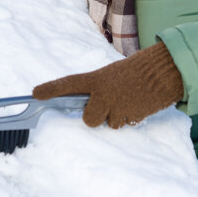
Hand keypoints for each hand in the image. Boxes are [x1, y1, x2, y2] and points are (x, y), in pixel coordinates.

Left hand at [32, 41, 183, 128]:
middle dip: (96, 118)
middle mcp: (104, 94)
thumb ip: (99, 88)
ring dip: (118, 116)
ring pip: (110, 124)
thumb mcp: (113, 75)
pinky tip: (138, 104)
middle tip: (107, 108)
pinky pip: (126, 124)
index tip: (34, 94)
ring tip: (129, 100)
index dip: (51, 88)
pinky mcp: (132, 117)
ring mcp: (117, 107)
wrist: (163, 72)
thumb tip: (88, 105)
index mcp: (97, 78)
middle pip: (89, 120)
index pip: (69, 83)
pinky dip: (131, 118)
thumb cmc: (137, 72)